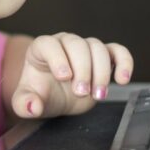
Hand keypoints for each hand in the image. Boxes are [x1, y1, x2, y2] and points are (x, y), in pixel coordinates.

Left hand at [12, 32, 133, 117]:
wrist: (57, 97)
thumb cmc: (41, 94)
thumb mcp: (26, 101)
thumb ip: (24, 103)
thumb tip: (33, 106)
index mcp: (42, 49)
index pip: (49, 44)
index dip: (58, 58)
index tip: (64, 77)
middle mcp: (64, 43)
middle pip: (77, 45)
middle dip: (82, 69)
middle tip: (81, 93)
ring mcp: (85, 48)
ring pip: (98, 48)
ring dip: (101, 72)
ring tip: (98, 95)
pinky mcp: (104, 57)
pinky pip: (118, 51)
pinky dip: (124, 62)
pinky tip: (122, 79)